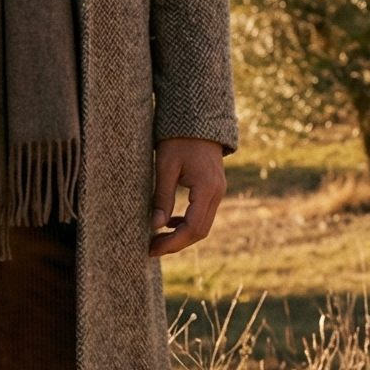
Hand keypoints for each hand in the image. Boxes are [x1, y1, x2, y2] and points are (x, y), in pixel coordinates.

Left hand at [150, 137, 226, 256]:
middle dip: (176, 244)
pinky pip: (203, 214)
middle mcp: (217, 193)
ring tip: (157, 239)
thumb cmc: (178, 140)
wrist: (197, 120)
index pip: (193, 228)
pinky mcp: (213, 189)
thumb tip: (155, 226)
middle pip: (200, 231)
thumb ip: (162, 197)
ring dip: (181, 236)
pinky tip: (169, 223)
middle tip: (151, 249)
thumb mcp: (165, 166)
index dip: (172, 243)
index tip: (151, 249)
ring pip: (203, 225)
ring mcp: (218, 191)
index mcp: (207, 188)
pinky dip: (187, 224)